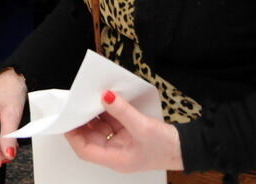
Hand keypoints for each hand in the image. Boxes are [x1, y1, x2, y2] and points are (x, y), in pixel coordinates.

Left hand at [64, 90, 183, 171]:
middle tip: (76, 103)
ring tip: (89, 98)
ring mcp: (123, 144)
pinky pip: (113, 123)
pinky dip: (108, 112)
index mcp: (116, 159)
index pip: (85, 150)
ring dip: (95, 114)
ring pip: (101, 129)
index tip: (67, 118)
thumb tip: (105, 96)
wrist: (189, 148)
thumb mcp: (142, 127)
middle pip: (90, 138)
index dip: (73, 135)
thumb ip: (122, 111)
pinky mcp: (130, 135)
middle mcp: (116, 153)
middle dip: (83, 121)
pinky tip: (105, 100)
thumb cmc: (167, 146)